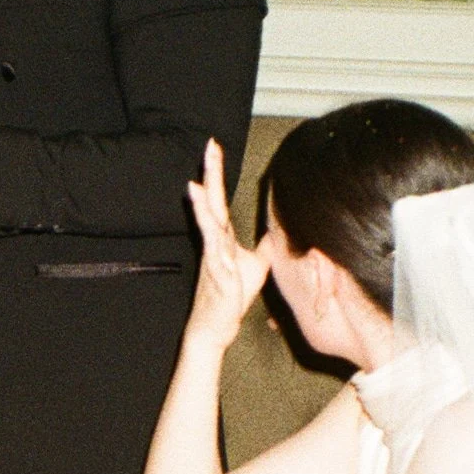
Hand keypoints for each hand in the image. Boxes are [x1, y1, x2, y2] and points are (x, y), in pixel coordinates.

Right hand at [183, 138, 269, 353]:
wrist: (216, 326)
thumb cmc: (232, 296)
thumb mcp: (256, 265)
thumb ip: (263, 246)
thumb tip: (276, 229)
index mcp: (223, 237)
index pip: (221, 199)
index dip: (218, 173)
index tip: (215, 148)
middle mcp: (215, 242)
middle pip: (212, 202)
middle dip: (211, 174)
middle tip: (210, 146)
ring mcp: (214, 258)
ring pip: (207, 226)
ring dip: (202, 206)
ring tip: (196, 184)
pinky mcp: (217, 276)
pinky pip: (214, 254)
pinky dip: (210, 239)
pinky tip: (208, 226)